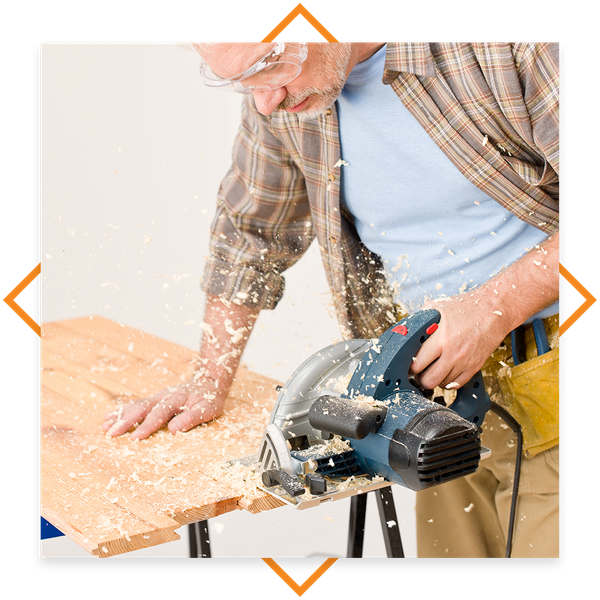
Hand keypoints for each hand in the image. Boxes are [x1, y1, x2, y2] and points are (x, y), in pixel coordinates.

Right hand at [102, 376, 226, 439]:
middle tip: (110, 434)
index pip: (159, 415)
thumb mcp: (207, 409)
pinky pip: (136, 404)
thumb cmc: (209, 398)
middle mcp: (163, 397)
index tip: (134, 438)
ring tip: (104, 426)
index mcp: (175, 399)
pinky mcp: (154, 399)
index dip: (146, 427)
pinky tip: (109, 417)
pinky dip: (122, 411)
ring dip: (120, 416)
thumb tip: (174, 430)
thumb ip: (191, 418)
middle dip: (125, 422)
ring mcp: (157, 397)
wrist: (208, 380)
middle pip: (141, 409)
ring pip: (135, 405)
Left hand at [410, 233, 558, 389]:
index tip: (409, 363)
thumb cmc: (468, 307)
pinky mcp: (474, 367)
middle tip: (418, 371)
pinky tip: (445, 373)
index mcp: (441, 338)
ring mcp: (465, 362)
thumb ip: (422, 320)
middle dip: (419, 378)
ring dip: (434, 379)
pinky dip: (448, 382)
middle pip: (429, 380)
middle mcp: (453, 353)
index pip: (417, 363)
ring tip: (431, 370)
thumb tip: (409, 329)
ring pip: (442, 384)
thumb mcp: (438, 307)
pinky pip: (457, 384)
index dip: (410, 366)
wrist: (495, 311)